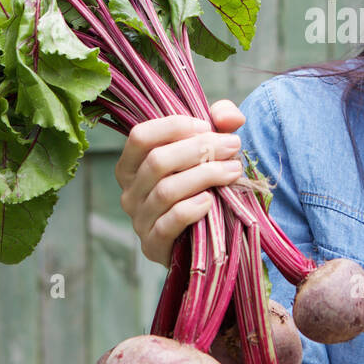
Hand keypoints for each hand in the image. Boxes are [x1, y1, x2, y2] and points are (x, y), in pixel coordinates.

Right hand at [115, 100, 246, 265]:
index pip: (141, 136)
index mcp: (133, 164)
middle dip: (200, 149)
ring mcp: (139, 220)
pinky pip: (170, 222)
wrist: (205, 237)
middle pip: (158, 161)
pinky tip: (211, 201)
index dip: (174, 126)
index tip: (207, 126)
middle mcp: (130, 191)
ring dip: (205, 176)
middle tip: (233, 146)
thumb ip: (219, 122)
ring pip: (167, 191)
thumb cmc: (202, 185)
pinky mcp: (153, 244)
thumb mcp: (208, 149)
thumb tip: (228, 118)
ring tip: (234, 171)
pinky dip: (192, 208)